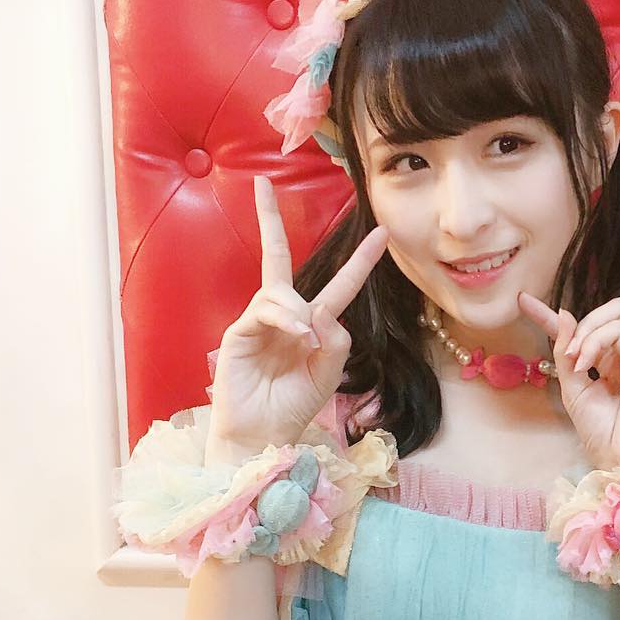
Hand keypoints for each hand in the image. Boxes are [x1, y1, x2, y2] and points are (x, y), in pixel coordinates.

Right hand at [206, 175, 389, 455]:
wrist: (263, 437)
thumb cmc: (294, 408)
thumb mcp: (328, 375)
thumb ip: (335, 342)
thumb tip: (320, 312)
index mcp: (311, 325)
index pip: (338, 285)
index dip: (359, 261)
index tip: (381, 232)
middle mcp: (283, 316)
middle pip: (276, 258)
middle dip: (269, 219)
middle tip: (263, 182)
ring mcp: (257, 322)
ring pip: (279, 292)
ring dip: (296, 313)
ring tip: (305, 341)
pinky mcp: (238, 334)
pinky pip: (264, 311)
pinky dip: (284, 319)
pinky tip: (296, 335)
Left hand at [517, 225, 619, 470]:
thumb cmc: (605, 435)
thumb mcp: (573, 390)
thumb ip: (566, 353)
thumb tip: (563, 314)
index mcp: (617, 360)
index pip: (597, 323)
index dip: (561, 309)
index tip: (522, 301)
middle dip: (590, 315)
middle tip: (571, 354)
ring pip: (618, 312)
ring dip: (587, 331)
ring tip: (576, 361)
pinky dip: (595, 342)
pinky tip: (584, 366)